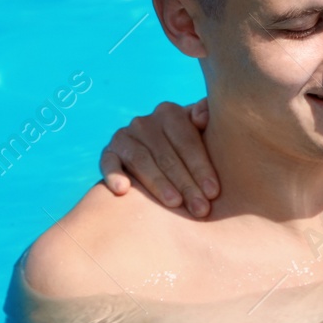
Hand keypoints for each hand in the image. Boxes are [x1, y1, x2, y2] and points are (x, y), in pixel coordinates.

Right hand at [98, 100, 217, 215]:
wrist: (158, 155)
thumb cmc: (189, 148)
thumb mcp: (202, 130)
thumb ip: (206, 115)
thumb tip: (202, 117)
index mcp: (170, 114)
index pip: (187, 142)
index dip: (202, 168)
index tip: (213, 192)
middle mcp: (145, 122)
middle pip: (167, 156)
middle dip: (186, 184)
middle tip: (200, 209)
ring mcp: (124, 136)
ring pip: (142, 161)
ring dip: (159, 184)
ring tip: (175, 204)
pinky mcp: (108, 153)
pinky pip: (109, 163)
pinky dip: (114, 175)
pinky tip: (122, 190)